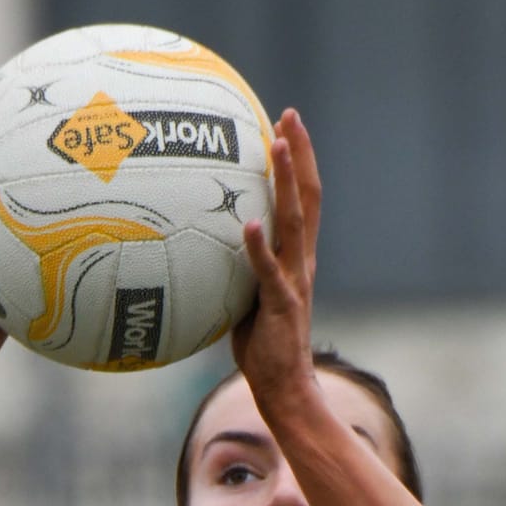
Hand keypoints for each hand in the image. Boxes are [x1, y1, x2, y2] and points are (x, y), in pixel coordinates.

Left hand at [234, 109, 319, 415]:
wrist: (286, 390)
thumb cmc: (262, 350)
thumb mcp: (246, 299)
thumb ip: (235, 269)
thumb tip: (197, 246)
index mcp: (297, 260)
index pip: (304, 201)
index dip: (298, 162)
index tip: (287, 125)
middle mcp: (302, 263)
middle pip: (308, 198)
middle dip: (300, 154)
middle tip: (289, 115)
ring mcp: (295, 282)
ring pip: (295, 222)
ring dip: (287, 181)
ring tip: (277, 145)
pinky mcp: (281, 306)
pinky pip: (270, 271)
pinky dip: (260, 247)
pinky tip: (248, 224)